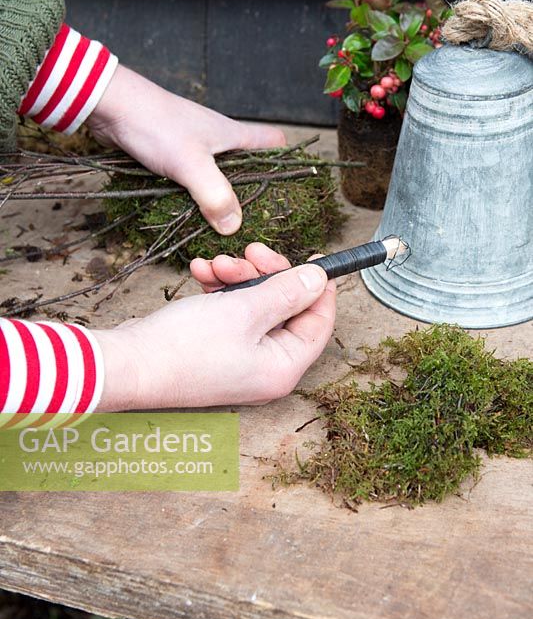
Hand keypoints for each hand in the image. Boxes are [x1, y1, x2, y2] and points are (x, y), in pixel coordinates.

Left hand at [87, 64, 285, 234]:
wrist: (111, 106)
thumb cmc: (156, 125)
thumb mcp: (191, 164)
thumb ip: (215, 196)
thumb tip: (234, 227)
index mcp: (233, 135)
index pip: (274, 143)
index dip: (287, 164)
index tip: (289, 192)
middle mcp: (218, 139)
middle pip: (248, 164)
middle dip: (253, 191)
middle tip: (254, 222)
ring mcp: (194, 146)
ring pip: (219, 174)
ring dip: (220, 196)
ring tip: (222, 226)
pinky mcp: (172, 155)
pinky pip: (193, 179)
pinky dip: (194, 195)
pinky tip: (189, 214)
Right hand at [93, 243, 335, 409]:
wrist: (129, 364)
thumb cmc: (184, 347)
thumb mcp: (244, 310)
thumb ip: (287, 292)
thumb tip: (318, 280)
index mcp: (282, 367)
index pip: (318, 323)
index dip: (319, 288)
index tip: (316, 258)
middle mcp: (265, 368)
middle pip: (285, 310)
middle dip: (266, 275)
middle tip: (251, 251)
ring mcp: (239, 359)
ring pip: (254, 306)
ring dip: (238, 278)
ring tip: (215, 263)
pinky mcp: (216, 349)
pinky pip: (230, 313)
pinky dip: (219, 291)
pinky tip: (200, 272)